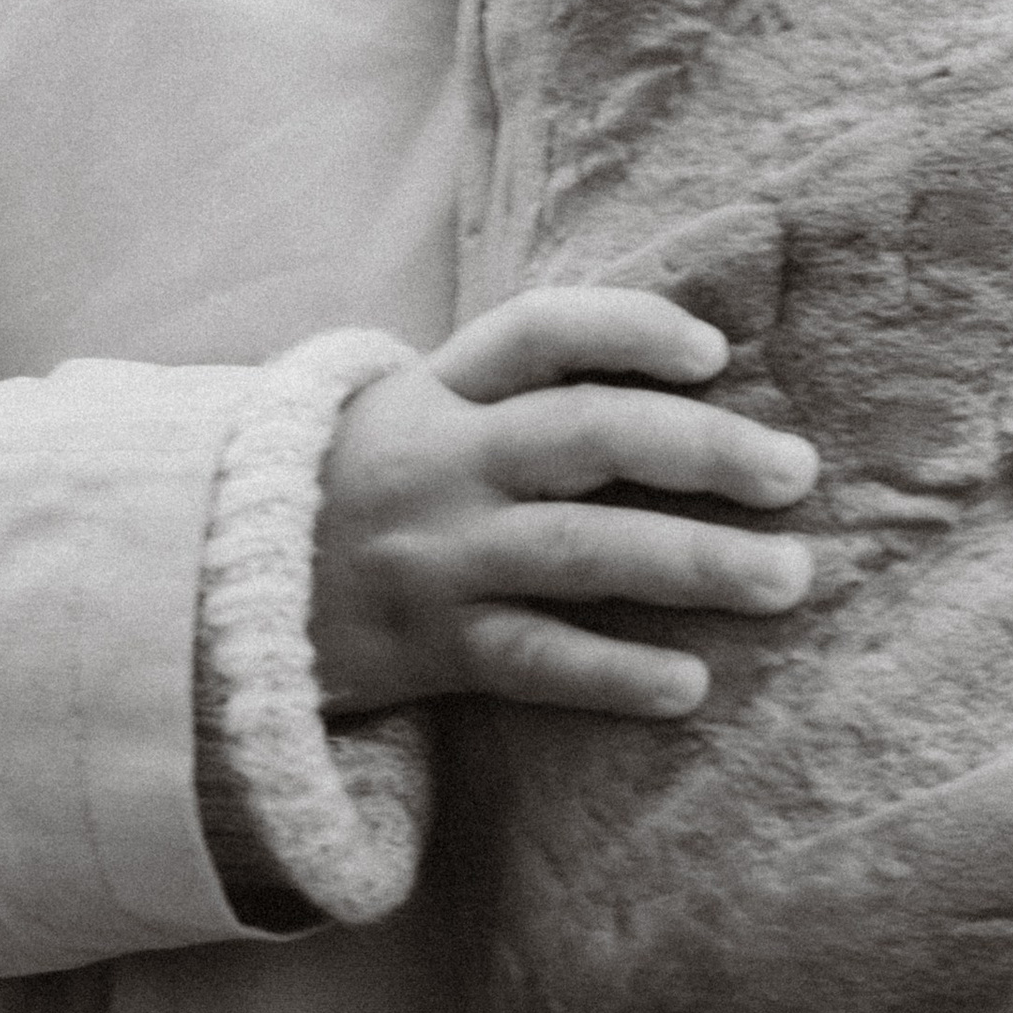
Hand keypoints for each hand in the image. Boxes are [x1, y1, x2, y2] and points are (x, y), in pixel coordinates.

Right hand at [311, 288, 819, 721]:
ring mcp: (438, 557)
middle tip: (796, 472)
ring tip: (788, 577)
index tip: (714, 351)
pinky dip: (614, 672)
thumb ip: (515, 389)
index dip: (631, 328)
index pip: (542, 331)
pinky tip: (691, 684)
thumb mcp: (414, 409)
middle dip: (704, 448)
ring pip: (581, 551)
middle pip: (588, 436)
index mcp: (442, 390)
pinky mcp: (431, 648)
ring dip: (695, 562)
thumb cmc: (358, 484)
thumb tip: (678, 379)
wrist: (216, 585)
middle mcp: (445, 463)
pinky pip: (535, 660)